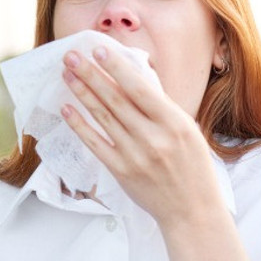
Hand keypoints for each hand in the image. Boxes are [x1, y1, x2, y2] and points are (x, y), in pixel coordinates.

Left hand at [60, 45, 224, 227]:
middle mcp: (154, 138)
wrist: (192, 211)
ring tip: (67, 74)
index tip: (98, 50)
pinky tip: (67, 109)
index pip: (140, 89)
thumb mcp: (187, 130)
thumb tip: (131, 77)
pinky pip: (95, 143)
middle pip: (115, 99)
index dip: (117, 68)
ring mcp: (135, 155)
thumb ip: (160, 107)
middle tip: (72, 56)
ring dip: (82, 93)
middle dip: (91, 74)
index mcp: (175, 123)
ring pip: (102, 117)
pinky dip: (80, 125)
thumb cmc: (192, 166)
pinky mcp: (121, 171)